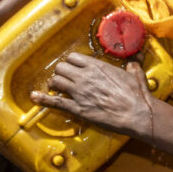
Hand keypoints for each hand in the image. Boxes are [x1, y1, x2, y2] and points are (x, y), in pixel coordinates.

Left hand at [30, 52, 156, 140]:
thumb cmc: (138, 94)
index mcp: (97, 66)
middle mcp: (85, 77)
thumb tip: (133, 63)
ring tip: (55, 87)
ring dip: (54, 84)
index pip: (73, 58)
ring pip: (56, 81)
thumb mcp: (136, 74)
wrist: (137, 113)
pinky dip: (43, 99)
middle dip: (61, 72)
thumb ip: (131, 66)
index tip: (72, 68)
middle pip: (61, 68)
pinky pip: (56, 102)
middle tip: (64, 78)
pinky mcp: (78, 109)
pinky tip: (34, 97)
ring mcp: (79, 93)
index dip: (71, 62)